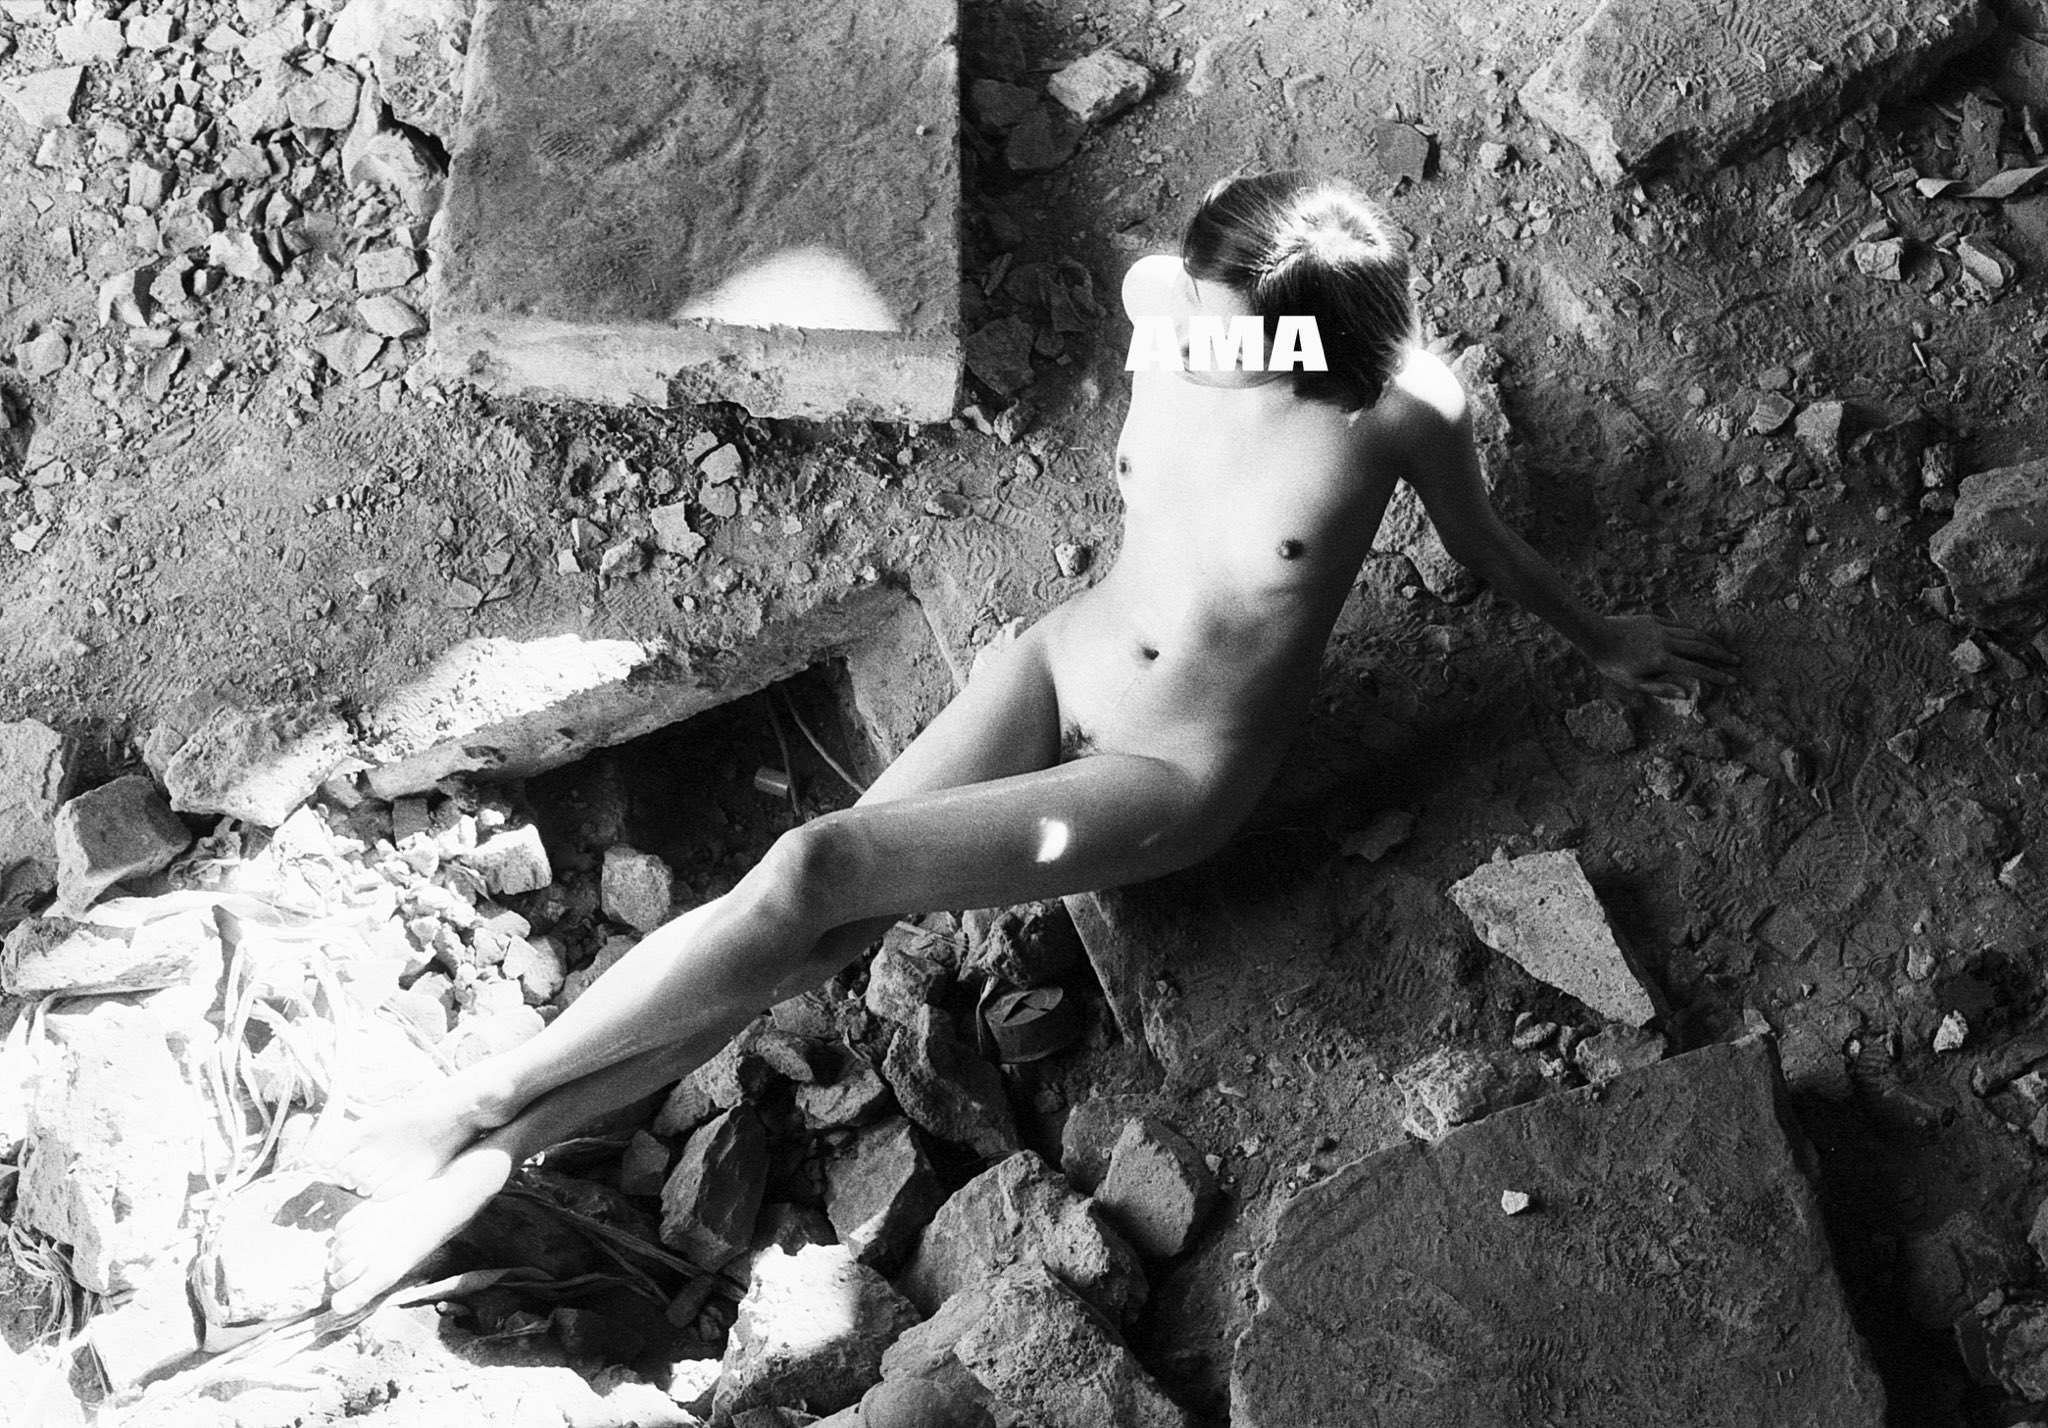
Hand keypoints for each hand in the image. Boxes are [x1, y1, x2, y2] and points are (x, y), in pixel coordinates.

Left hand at [1591, 614, 1738, 697]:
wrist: (1596, 635)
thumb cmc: (1612, 664)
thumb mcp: (1633, 683)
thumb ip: (1660, 689)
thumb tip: (1686, 693)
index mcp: (1662, 660)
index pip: (1697, 668)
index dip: (1716, 675)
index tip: (1732, 680)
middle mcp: (1666, 642)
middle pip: (1702, 648)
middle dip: (1722, 655)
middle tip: (1738, 661)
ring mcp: (1662, 628)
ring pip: (1694, 633)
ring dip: (1712, 641)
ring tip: (1724, 649)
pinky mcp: (1655, 619)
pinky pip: (1681, 625)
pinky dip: (1695, 630)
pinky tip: (1702, 635)